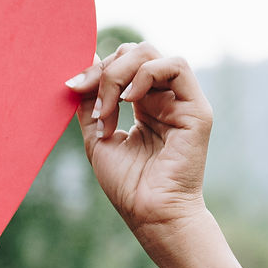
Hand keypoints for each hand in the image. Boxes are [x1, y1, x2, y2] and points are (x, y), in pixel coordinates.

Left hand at [66, 42, 212, 256]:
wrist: (150, 215)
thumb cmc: (127, 186)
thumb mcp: (98, 139)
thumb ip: (90, 104)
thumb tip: (83, 65)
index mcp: (145, 104)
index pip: (121, 64)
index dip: (95, 69)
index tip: (71, 87)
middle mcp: (164, 98)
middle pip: (134, 52)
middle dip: (104, 70)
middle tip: (90, 100)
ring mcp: (181, 101)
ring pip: (150, 54)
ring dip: (119, 75)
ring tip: (109, 109)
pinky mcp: (196, 109)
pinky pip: (176, 66)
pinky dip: (145, 75)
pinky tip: (129, 101)